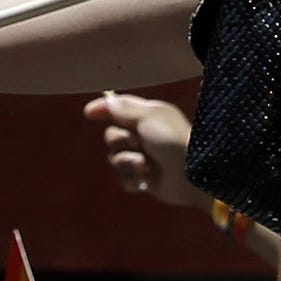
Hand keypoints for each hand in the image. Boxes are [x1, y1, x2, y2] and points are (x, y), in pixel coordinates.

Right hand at [82, 92, 202, 203]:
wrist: (192, 176)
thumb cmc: (174, 142)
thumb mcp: (149, 117)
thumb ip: (125, 109)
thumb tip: (108, 101)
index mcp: (148, 116)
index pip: (120, 108)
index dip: (104, 109)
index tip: (89, 113)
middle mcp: (145, 136)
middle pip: (112, 136)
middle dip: (119, 142)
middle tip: (137, 144)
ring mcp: (144, 158)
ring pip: (115, 159)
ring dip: (127, 162)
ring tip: (145, 166)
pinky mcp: (144, 179)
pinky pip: (124, 179)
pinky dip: (133, 179)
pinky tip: (146, 180)